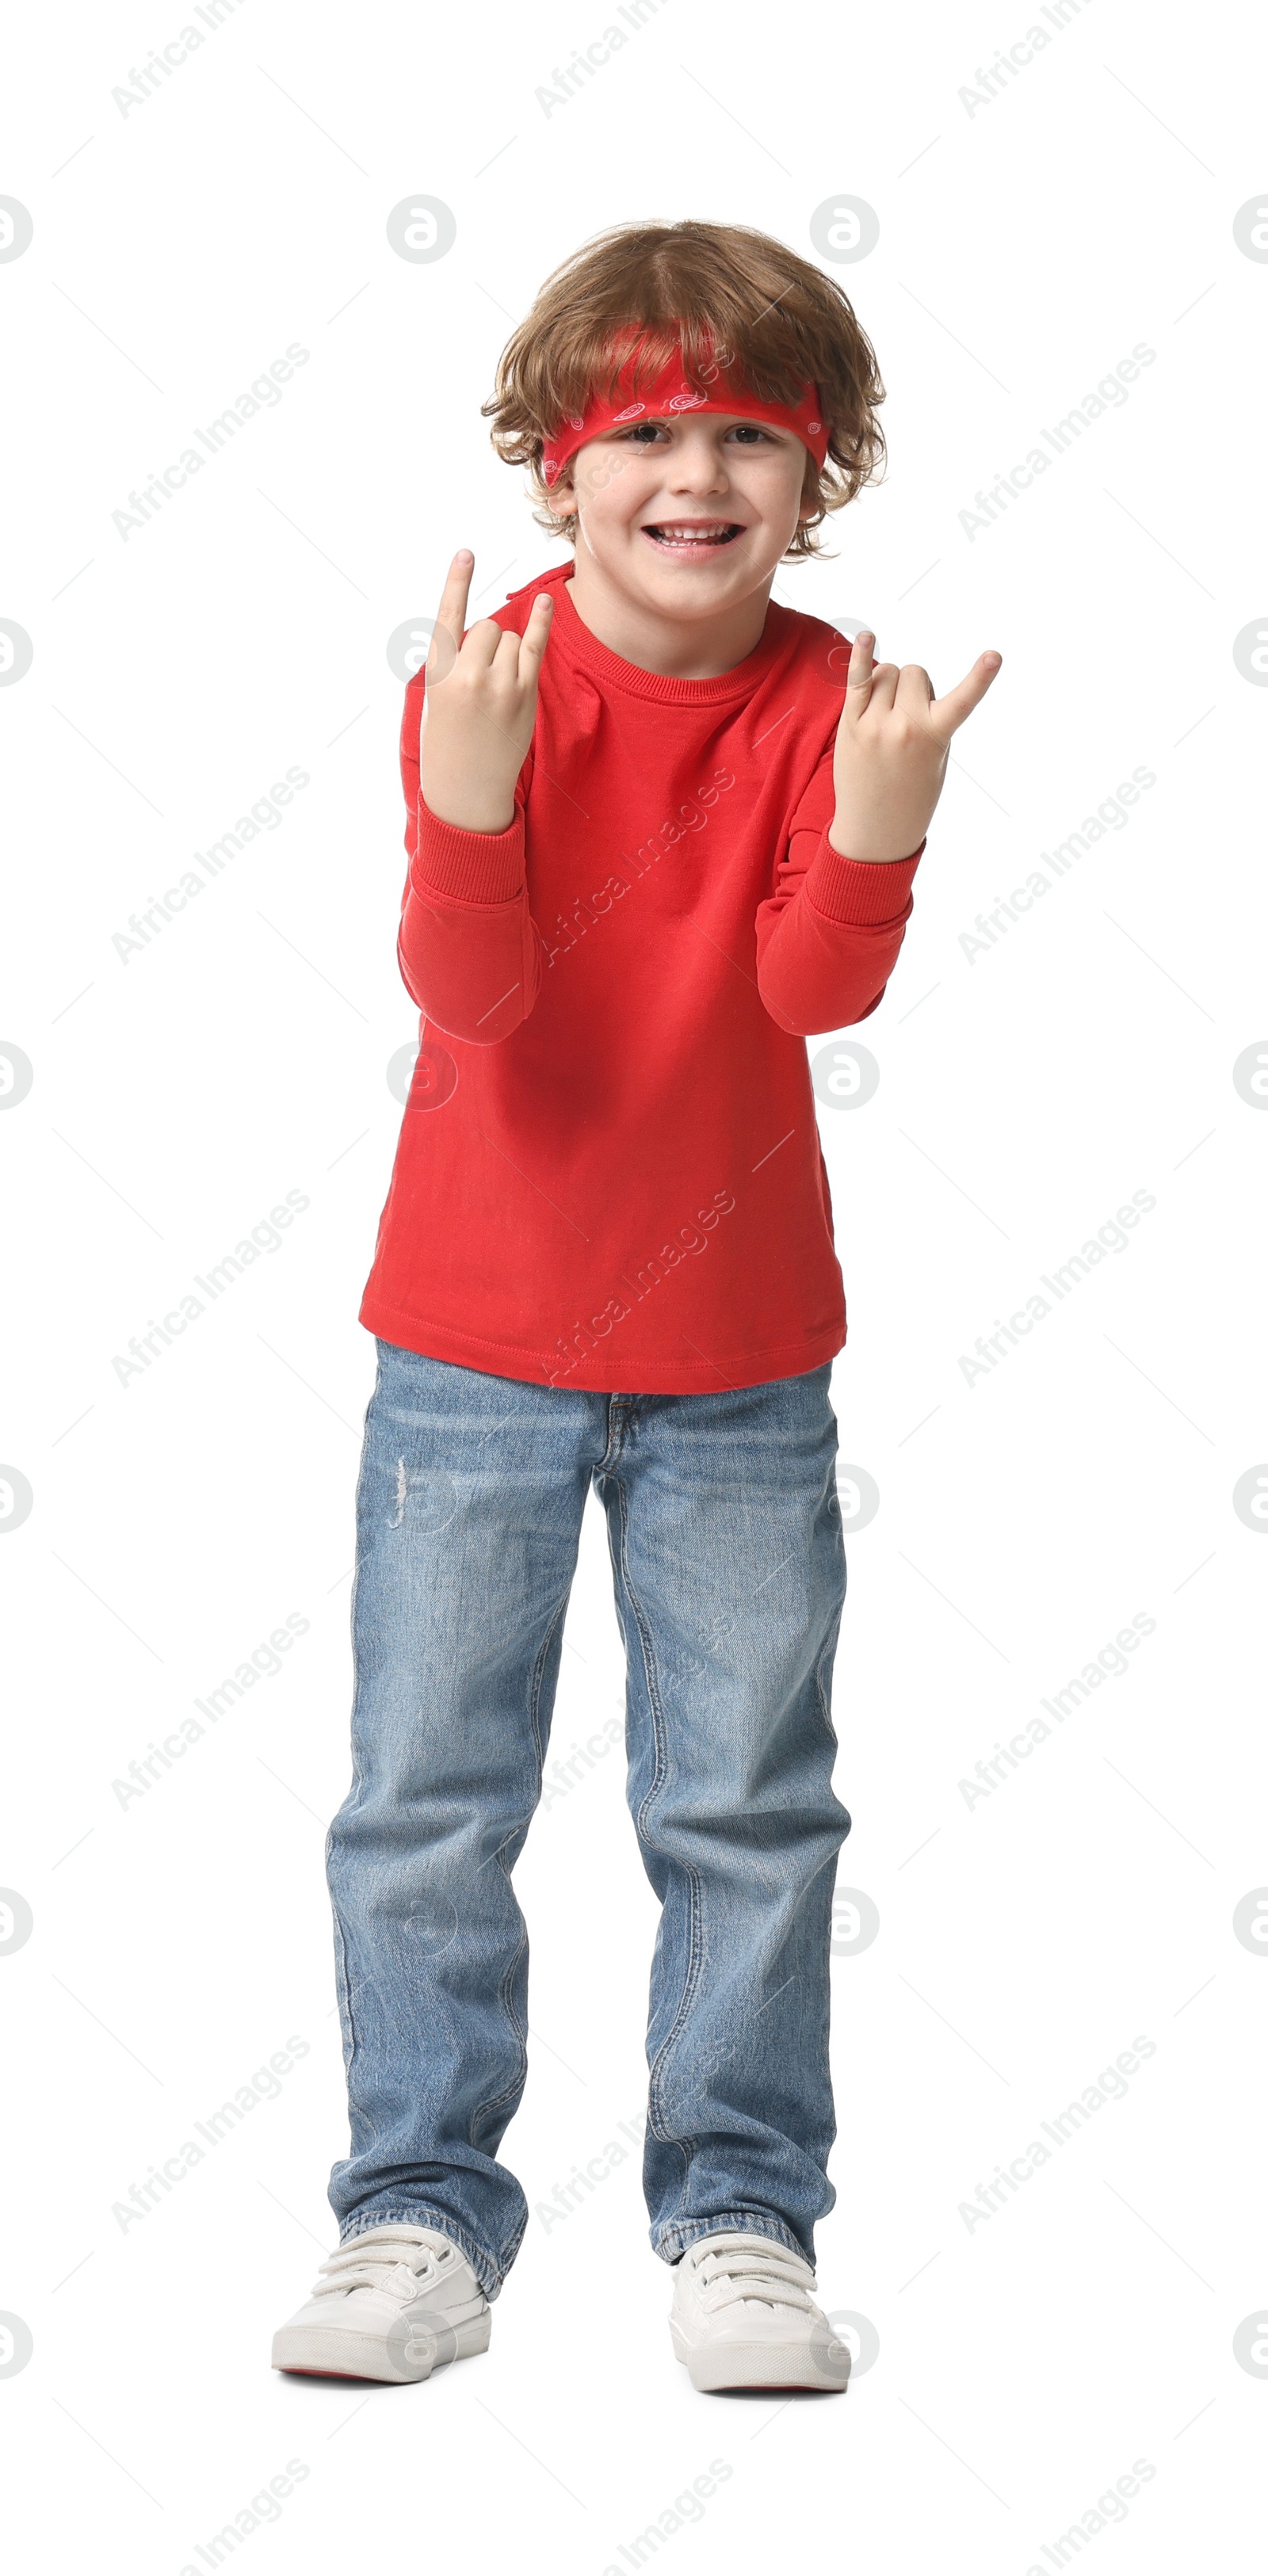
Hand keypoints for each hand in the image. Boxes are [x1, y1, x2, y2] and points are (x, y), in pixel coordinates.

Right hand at [419, 549, 553, 833]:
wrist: (465, 790)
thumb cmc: (447, 742)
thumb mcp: (436, 698)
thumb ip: (455, 663)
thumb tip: (490, 633)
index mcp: (439, 674)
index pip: (449, 618)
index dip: (458, 582)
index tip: (467, 552)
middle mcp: (470, 675)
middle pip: (486, 628)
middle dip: (484, 644)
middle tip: (477, 683)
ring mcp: (501, 685)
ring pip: (508, 639)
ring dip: (504, 653)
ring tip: (493, 692)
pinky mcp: (525, 695)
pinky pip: (534, 646)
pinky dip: (540, 623)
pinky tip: (547, 601)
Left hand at [829, 633, 1001, 861]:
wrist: (875, 830)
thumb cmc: (913, 793)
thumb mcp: (937, 760)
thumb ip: (929, 718)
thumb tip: (901, 679)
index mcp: (934, 737)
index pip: (962, 701)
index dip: (980, 677)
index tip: (994, 655)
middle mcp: (904, 727)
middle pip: (915, 671)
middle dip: (915, 686)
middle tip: (909, 719)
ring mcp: (874, 724)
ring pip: (887, 671)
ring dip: (889, 684)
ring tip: (886, 718)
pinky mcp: (850, 725)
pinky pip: (856, 680)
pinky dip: (860, 655)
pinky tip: (865, 637)